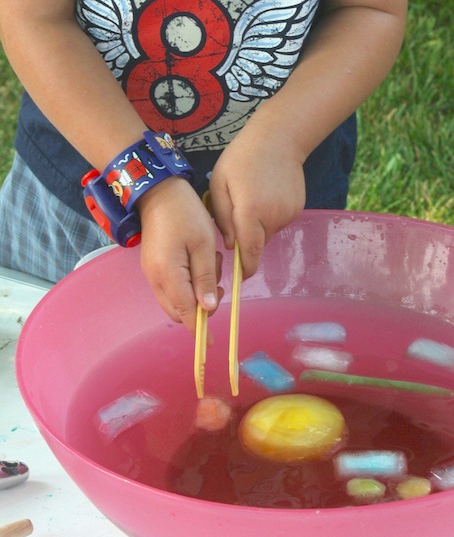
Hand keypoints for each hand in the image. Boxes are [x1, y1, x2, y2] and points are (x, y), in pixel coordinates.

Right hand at [136, 177, 223, 333]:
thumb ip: (206, 278)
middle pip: (177, 311)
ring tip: (211, 267)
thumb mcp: (204, 244)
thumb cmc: (186, 214)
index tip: (210, 344)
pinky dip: (187, 284)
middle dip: (199, 309)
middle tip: (219, 288)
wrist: (159, 193)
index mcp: (168, 274)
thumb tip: (208, 309)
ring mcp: (151, 273)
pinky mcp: (153, 266)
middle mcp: (155, 279)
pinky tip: (200, 263)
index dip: (198, 330)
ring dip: (194, 294)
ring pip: (174, 300)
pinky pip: (171, 287)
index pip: (184, 312)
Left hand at [209, 128, 305, 278]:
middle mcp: (273, 217)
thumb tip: (229, 244)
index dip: (244, 269)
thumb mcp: (220, 184)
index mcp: (251, 212)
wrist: (279, 138)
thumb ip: (222, 217)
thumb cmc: (242, 158)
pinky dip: (270, 216)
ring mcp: (289, 213)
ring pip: (269, 233)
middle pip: (258, 243)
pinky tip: (266, 195)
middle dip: (247, 240)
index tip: (238, 278)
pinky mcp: (298, 209)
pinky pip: (279, 222)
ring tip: (252, 199)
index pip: (249, 252)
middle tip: (237, 216)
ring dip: (259, 226)